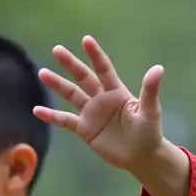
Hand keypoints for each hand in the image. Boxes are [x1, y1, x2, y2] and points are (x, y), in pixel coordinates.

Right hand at [33, 36, 164, 170]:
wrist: (141, 156)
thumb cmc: (149, 131)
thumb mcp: (150, 111)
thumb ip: (150, 90)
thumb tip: (158, 68)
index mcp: (117, 91)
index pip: (104, 69)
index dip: (95, 55)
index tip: (86, 40)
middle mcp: (101, 99)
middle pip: (83, 77)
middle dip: (71, 64)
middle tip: (57, 50)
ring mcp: (91, 113)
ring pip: (71, 95)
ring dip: (57, 85)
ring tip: (42, 73)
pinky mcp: (84, 129)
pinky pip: (65, 120)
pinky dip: (52, 116)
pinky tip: (37, 111)